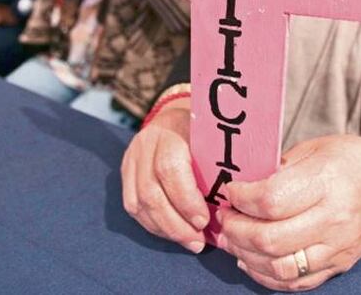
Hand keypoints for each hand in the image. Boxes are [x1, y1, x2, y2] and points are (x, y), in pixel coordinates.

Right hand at [120, 98, 209, 252]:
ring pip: (138, 203)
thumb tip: (235, 202)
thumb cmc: (201, 132)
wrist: (173, 120)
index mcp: (170, 132)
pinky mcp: (125, 174)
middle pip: (151, 192)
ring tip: (189, 241)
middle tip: (198, 241)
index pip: (170, 169)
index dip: (186, 200)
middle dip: (175, 224)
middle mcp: (145, 145)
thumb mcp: (213, 139)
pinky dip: (153, 225)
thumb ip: (219, 164)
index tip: (204, 221)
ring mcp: (131, 160)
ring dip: (165, 229)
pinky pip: (133, 206)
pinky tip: (172, 233)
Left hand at [216, 135, 360, 290]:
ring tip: (232, 240)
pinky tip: (252, 260)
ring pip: (280, 266)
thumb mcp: (314, 149)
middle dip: (236, 229)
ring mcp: (338, 246)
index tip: (230, 192)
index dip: (241, 199)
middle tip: (225, 218)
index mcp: (326, 181)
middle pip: (270, 238)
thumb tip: (242, 187)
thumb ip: (278, 169)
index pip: (271, 201)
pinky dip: (267, 276)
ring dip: (246, 256)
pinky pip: (296, 281)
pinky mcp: (340, 264)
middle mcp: (334, 218)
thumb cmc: (352, 159)